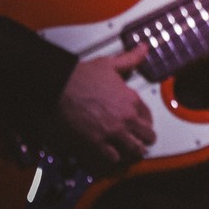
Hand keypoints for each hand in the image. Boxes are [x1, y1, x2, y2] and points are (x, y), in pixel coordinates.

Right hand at [56, 44, 155, 167]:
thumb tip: (144, 49)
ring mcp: (112, 132)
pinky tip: (111, 156)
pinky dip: (113, 159)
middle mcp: (126, 118)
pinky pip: (112, 158)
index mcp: (132, 100)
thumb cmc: (82, 75)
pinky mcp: (96, 142)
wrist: (59, 87)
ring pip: (133, 150)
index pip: (149, 116)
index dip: (146, 121)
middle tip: (139, 140)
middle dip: (144, 139)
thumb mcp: (110, 64)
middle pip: (146, 136)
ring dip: (132, 151)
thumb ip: (130, 59)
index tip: (141, 123)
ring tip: (129, 151)